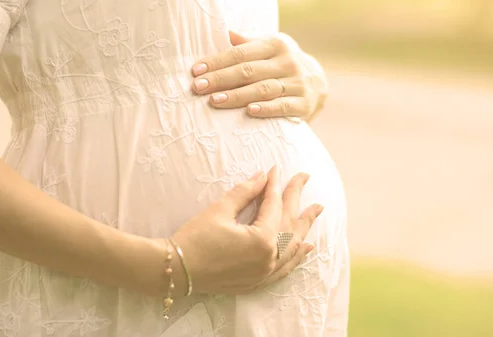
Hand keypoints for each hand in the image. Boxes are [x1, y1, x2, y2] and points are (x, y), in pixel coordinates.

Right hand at [171, 166, 323, 294]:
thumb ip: (245, 192)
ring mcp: (264, 273)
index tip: (276, 169)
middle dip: (296, 199)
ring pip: (291, 247)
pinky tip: (306, 247)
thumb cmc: (195, 238)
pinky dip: (296, 256)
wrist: (176, 270)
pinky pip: (284, 268)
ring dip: (304, 226)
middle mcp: (268, 259)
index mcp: (261, 240)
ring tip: (316, 210)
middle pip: (288, 224)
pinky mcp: (256, 282)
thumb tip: (262, 177)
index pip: (273, 206)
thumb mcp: (220, 210)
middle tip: (304, 178)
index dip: (275, 185)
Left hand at [191, 31, 327, 121]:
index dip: (217, 61)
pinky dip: (266, 109)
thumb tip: (221, 32)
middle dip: (221, 79)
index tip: (196, 70)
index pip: (240, 53)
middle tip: (198, 87)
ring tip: (215, 101)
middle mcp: (287, 62)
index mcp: (275, 45)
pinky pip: (282, 107)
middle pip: (248, 71)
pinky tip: (250, 112)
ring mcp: (297, 83)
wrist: (318, 83)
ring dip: (237, 96)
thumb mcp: (268, 47)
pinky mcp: (304, 104)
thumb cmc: (282, 63)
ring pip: (263, 90)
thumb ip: (245, 43)